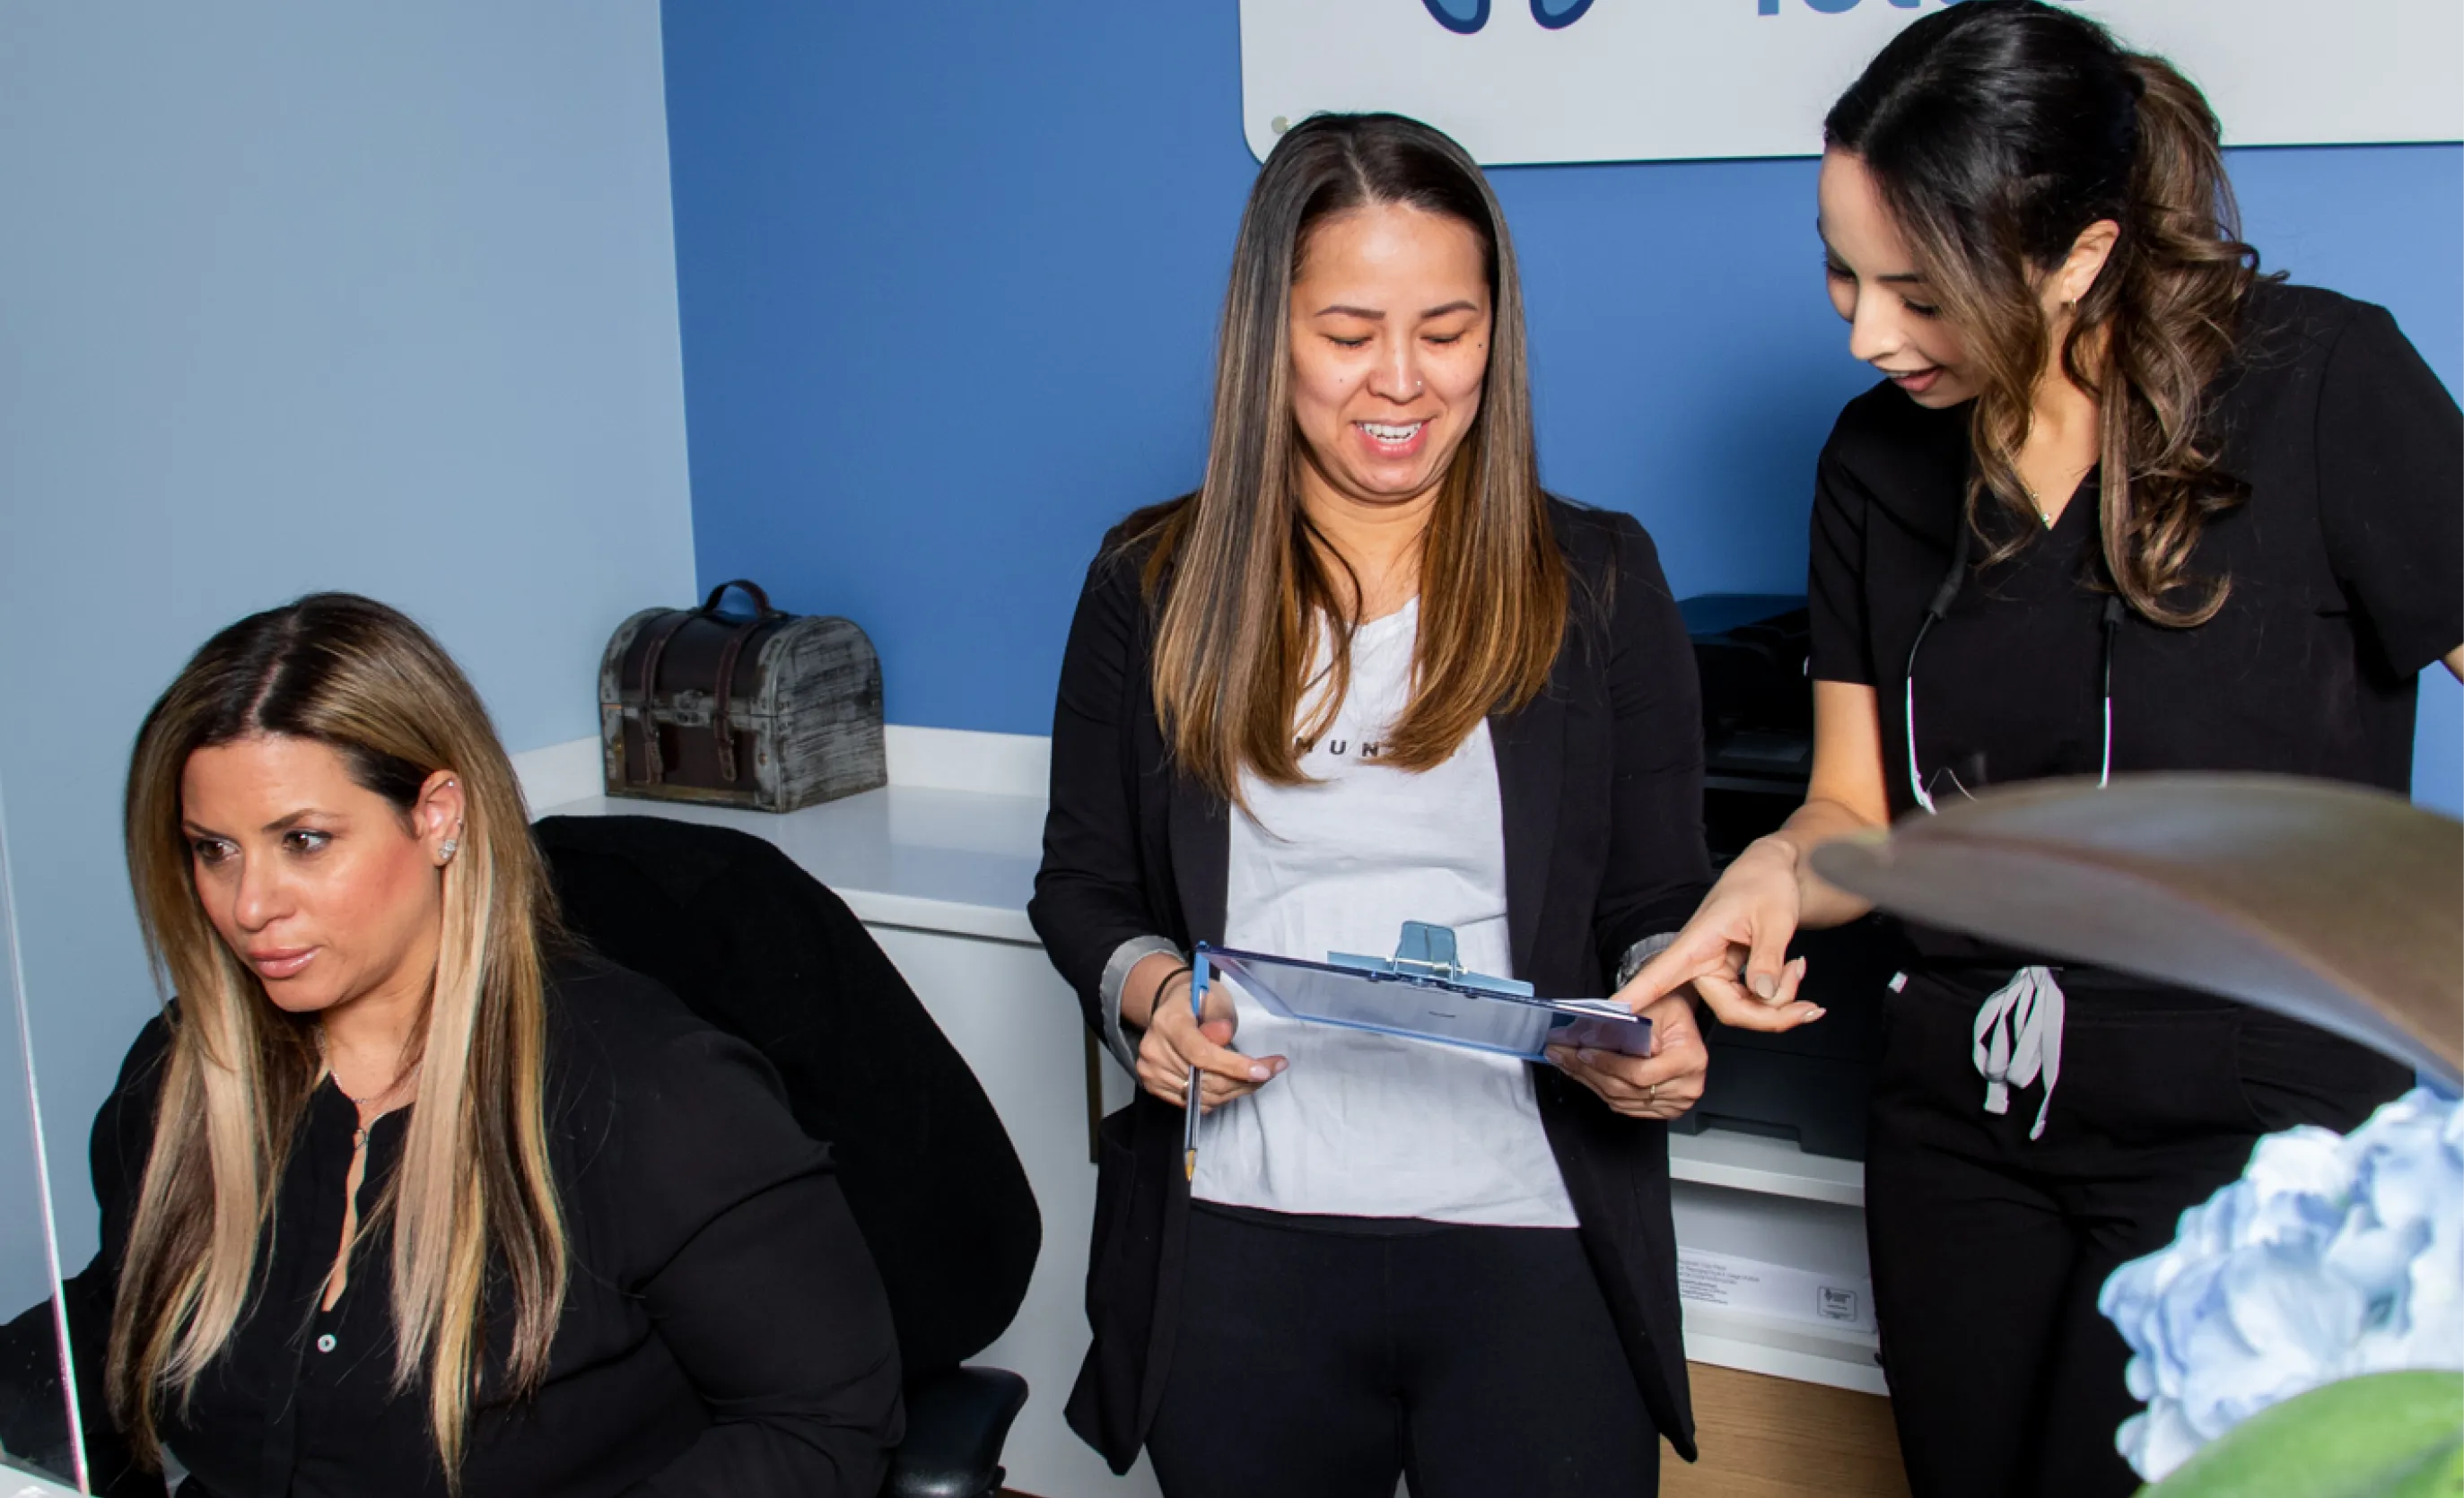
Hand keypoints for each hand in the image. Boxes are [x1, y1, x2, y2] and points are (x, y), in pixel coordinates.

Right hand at [1134, 971, 1286, 1113]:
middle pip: (1204, 1079)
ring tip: (1257, 1077)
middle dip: (1244, 1080)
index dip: (1233, 1066)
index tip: (1264, 1071)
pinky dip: (1218, 1098)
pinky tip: (1234, 1084)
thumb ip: (1219, 1016)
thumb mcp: (1214, 998)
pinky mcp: (1154, 1087)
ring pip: (1203, 1096)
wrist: (1171, 1011)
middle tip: (1272, 1071)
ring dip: (1235, 1091)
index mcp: (1168, 1023)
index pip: (1201, 1054)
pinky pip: (1194, 1103)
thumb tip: (1224, 1035)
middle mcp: (1154, 1050)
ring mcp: (1151, 1072)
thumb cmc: (1198, 1001)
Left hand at [1549, 991, 1708, 1120]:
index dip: (1607, 1064)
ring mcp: (1675, 1103)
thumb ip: (1626, 1020)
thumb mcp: (1652, 1003)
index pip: (1639, 1073)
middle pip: (1626, 1089)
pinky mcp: (1663, 1110)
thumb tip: (1592, 1036)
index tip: (1581, 1050)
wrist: (1681, 1022)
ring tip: (1564, 1061)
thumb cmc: (1670, 1009)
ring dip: (1587, 1080)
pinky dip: (1599, 1089)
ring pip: (1620, 1100)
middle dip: (1587, 1070)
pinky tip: (1581, 1074)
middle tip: (1559, 1053)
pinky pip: (1624, 1106)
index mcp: (1689, 1060)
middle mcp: (1686, 1088)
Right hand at [1618, 837, 1825, 1032]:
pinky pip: (1755, 1002)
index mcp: (1697, 943)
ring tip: (1799, 969)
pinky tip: (1795, 972)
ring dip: (1782, 1002)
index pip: (1659, 977)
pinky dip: (1782, 995)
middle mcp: (1700, 963)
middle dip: (1773, 1013)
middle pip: (1731, 1010)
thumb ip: (1768, 958)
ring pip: (1747, 1010)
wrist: (1771, 871)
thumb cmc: (1764, 883)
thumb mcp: (1774, 918)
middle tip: (1809, 1004)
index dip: (1634, 999)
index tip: (1608, 1017)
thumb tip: (1765, 995)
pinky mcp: (1731, 977)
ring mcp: (1716, 972)